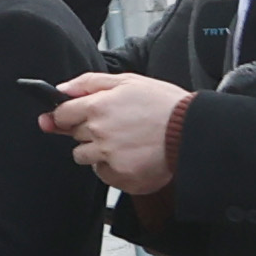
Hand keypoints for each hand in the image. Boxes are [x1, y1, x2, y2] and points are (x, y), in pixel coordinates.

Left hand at [50, 72, 187, 193]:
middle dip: (88, 131)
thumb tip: (61, 90)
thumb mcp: (129, 81)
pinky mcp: (121, 174)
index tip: (74, 118)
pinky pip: (103, 174)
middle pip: (74, 135)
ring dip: (97, 151)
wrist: (195, 131)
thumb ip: (89, 83)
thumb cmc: (166, 104)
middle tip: (117, 127)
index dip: (67, 115)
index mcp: (96, 107)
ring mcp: (109, 155)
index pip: (61, 115)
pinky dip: (112, 168)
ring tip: (126, 142)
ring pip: (84, 156)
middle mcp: (98, 132)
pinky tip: (131, 157)